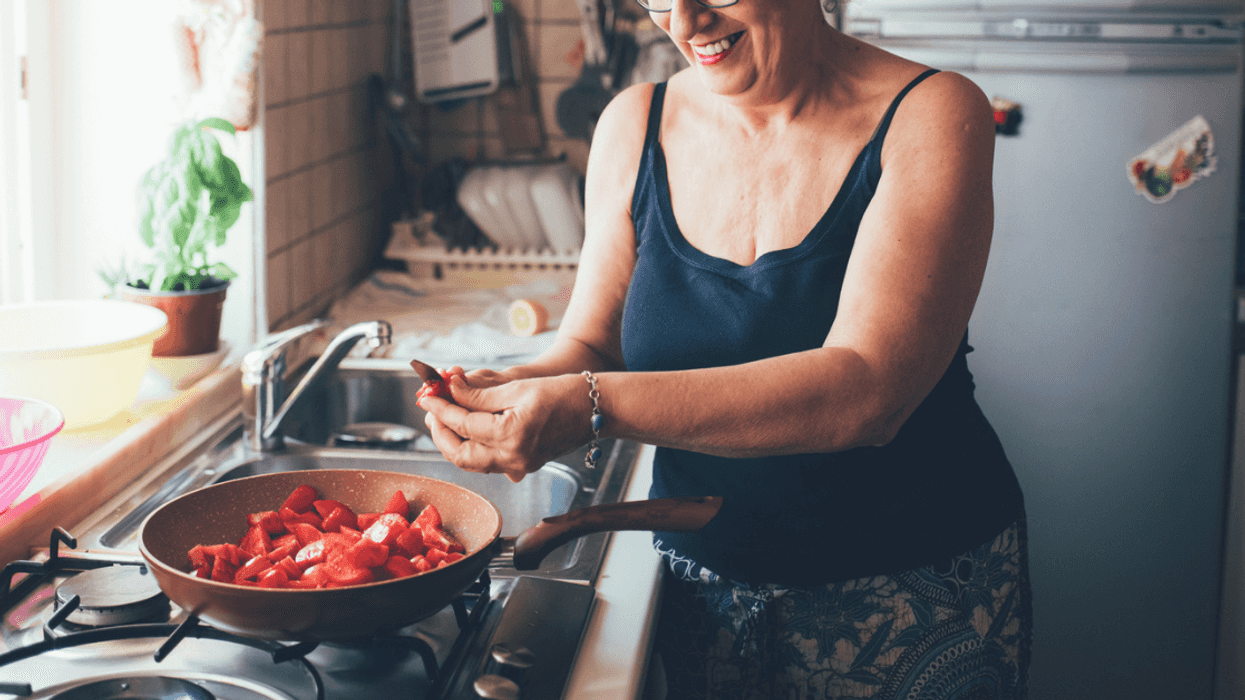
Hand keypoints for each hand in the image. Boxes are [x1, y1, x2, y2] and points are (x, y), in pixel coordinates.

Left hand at [418, 373, 589, 482]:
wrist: (595, 409)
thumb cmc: (561, 392)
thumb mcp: (516, 387)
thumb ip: (479, 395)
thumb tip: (450, 391)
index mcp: (511, 435)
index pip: (463, 423)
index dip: (440, 408)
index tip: (427, 395)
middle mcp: (513, 458)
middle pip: (460, 454)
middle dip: (440, 433)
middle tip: (431, 411)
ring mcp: (519, 466)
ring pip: (472, 462)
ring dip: (454, 441)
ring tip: (444, 418)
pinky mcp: (523, 467)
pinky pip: (488, 462)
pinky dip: (472, 448)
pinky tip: (467, 430)